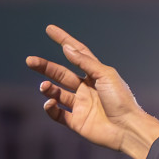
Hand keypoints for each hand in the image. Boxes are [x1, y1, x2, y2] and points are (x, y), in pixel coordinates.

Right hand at [23, 25, 158, 158]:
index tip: (49, 29)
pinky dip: (50, 108)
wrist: (128, 129)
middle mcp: (87, 89)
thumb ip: (85, 62)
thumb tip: (67, 47)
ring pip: (56, 93)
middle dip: (45, 67)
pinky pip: (57, 114)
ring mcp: (81, 106)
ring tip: (45, 87)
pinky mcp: (77, 122)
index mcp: (95, 75)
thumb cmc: (121, 100)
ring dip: (47, 88)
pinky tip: (50, 103)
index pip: (77, 53)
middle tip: (30, 61)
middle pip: (61, 74)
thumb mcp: (105, 75)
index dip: (64, 40)